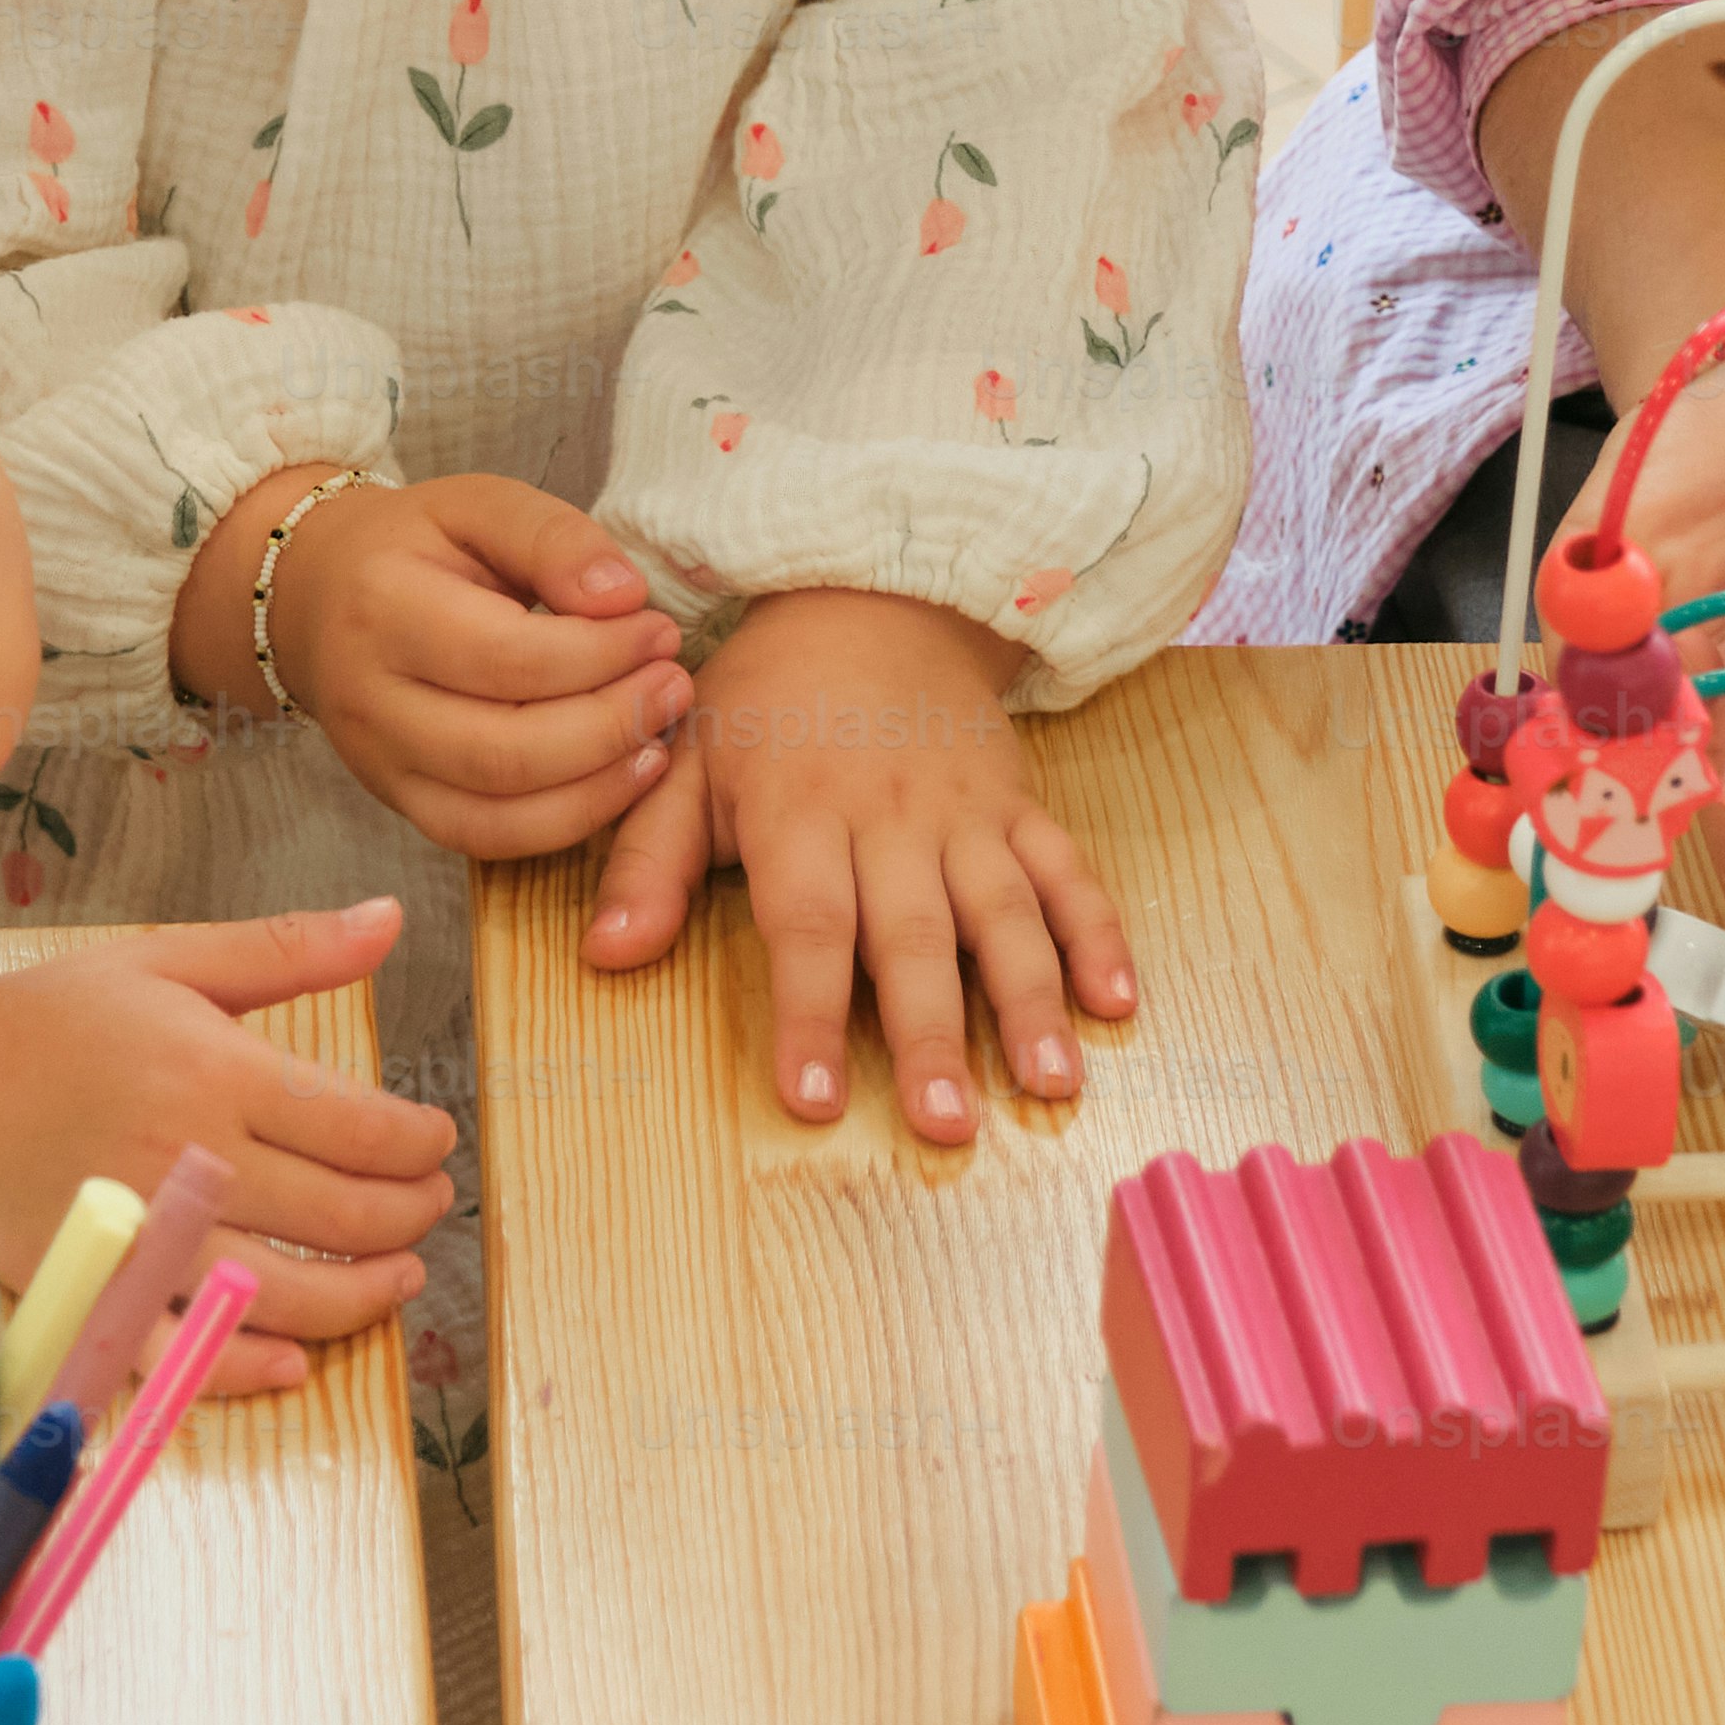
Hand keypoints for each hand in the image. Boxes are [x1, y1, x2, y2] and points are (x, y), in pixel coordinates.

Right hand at [0, 900, 461, 1402]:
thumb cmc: (51, 1021)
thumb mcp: (168, 960)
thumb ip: (285, 949)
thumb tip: (390, 918)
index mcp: (216, 1073)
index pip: (360, 1126)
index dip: (419, 1143)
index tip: (436, 1143)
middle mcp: (191, 1159)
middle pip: (339, 1215)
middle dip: (408, 1217)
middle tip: (430, 1208)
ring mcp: (149, 1238)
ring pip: (286, 1292)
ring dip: (361, 1297)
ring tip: (396, 1280)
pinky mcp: (103, 1292)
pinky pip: (188, 1353)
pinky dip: (248, 1365)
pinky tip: (295, 1359)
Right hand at [190, 471, 691, 853]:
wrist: (319, 594)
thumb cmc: (414, 546)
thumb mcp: (478, 504)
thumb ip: (553, 537)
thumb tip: (623, 596)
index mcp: (383, 607)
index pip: (506, 656)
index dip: (600, 653)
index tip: (658, 629)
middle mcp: (369, 699)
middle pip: (504, 749)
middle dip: (611, 724)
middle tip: (673, 685)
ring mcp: (378, 764)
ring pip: (497, 812)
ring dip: (600, 784)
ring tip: (660, 735)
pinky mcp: (399, 803)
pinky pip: (485, 840)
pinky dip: (565, 823)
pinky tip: (622, 779)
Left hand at [579, 590, 1134, 1146]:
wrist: (868, 598)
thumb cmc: (764, 700)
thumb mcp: (685, 762)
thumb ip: (648, 860)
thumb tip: (605, 956)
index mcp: (801, 810)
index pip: (807, 924)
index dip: (809, 1013)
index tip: (815, 1100)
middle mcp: (891, 817)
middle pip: (916, 936)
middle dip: (934, 1034)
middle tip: (946, 1125)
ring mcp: (966, 813)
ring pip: (1006, 912)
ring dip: (1031, 1000)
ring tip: (1051, 1084)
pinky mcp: (1020, 806)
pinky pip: (1068, 870)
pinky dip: (1101, 933)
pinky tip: (1119, 1003)